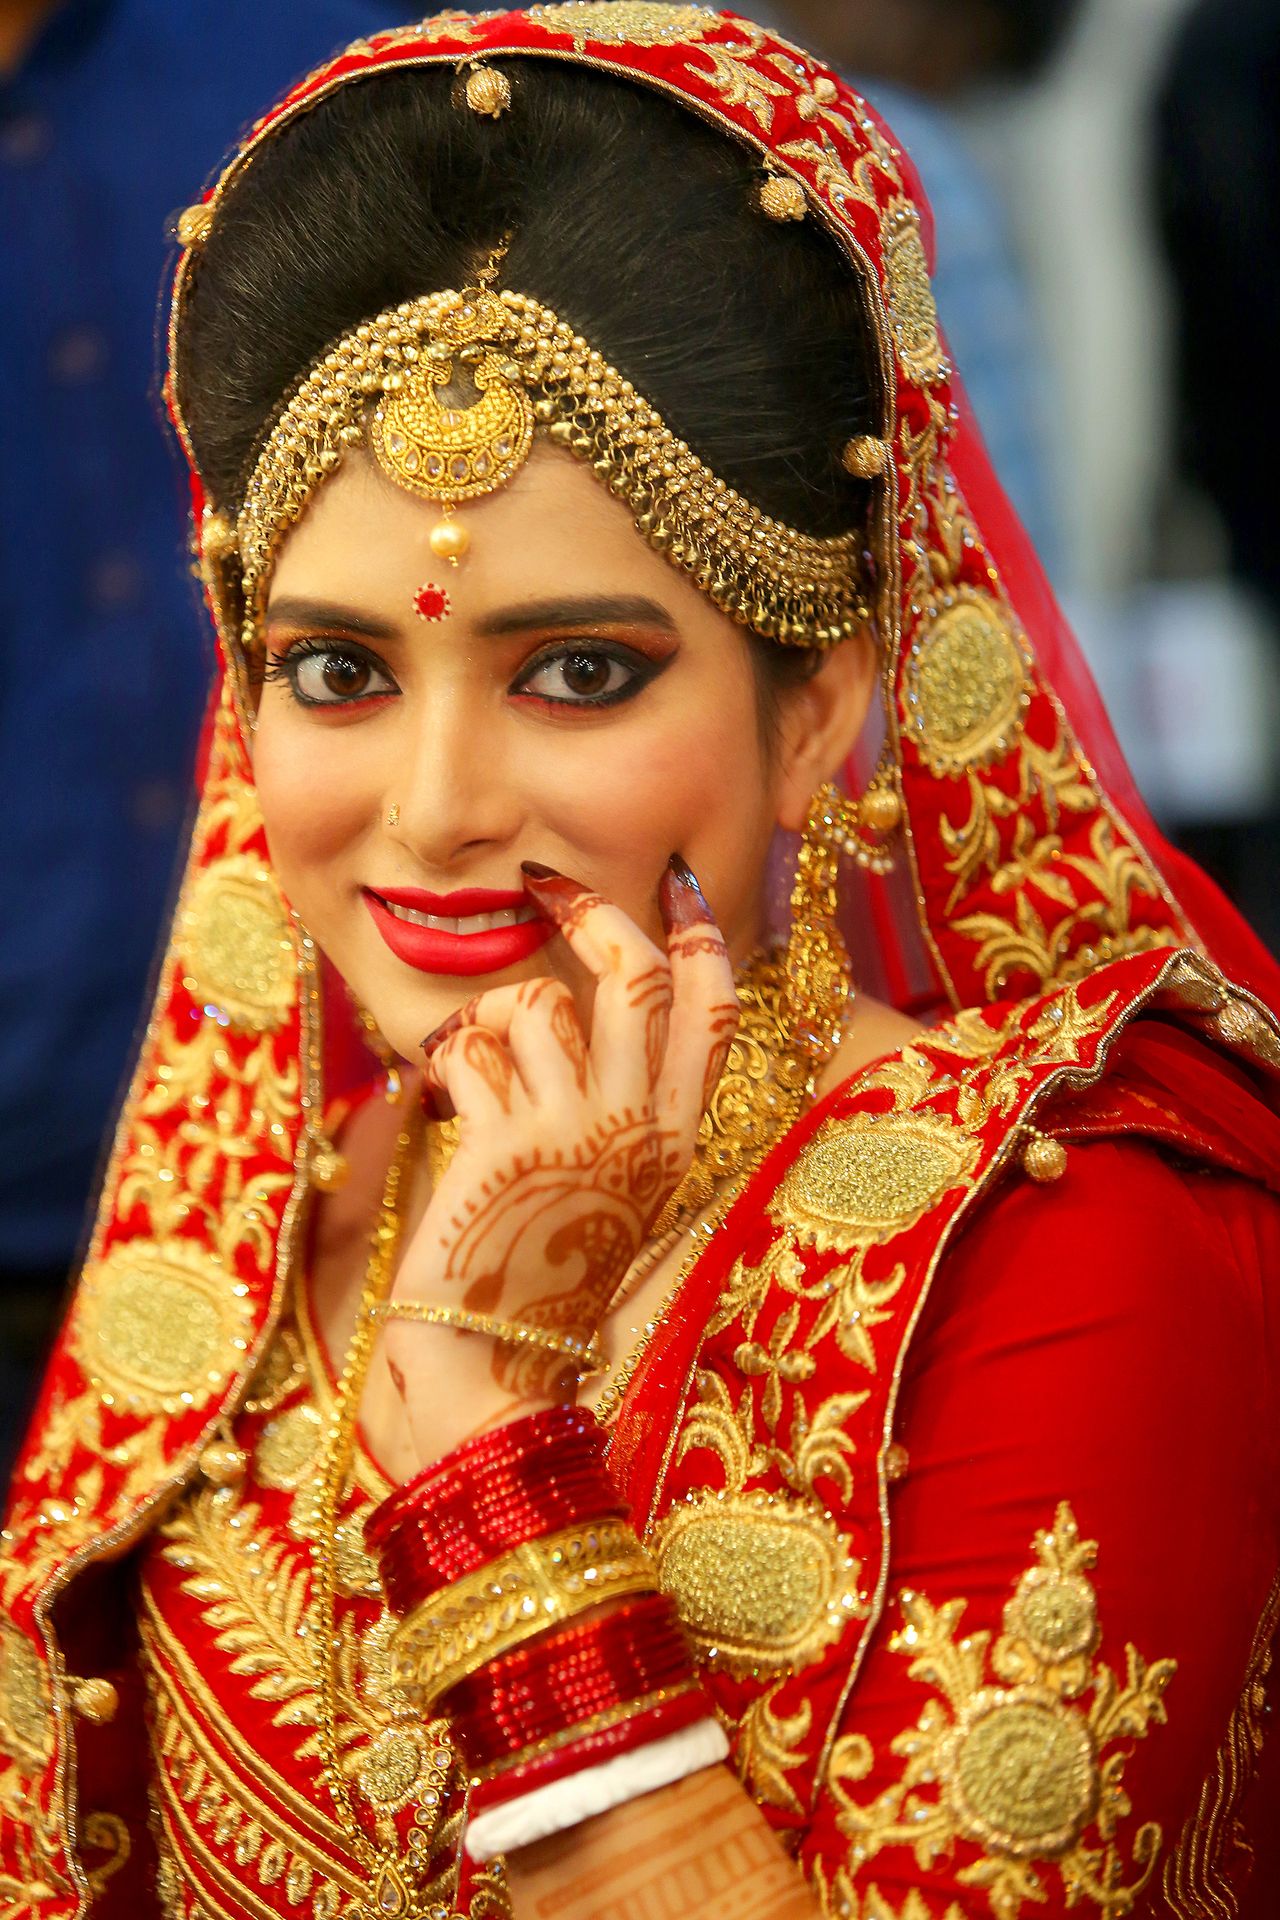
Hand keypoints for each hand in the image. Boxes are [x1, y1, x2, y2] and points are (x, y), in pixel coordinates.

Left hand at [388, 857, 738, 1408]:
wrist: (491, 1364)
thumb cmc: (537, 1267)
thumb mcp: (604, 1183)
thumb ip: (611, 1102)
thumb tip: (577, 1003)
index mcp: (674, 1139)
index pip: (714, 1012)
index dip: (699, 938)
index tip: (681, 886)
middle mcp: (638, 1129)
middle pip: (635, 978)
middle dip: (592, 916)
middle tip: (549, 888)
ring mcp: (574, 1133)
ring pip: (536, 1005)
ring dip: (492, 1019)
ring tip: (476, 1068)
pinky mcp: (503, 1142)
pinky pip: (470, 1048)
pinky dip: (446, 1059)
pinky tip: (443, 1101)